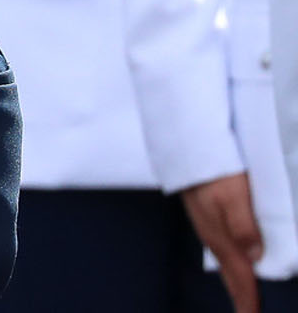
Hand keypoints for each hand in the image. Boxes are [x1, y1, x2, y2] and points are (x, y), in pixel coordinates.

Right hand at [185, 172, 265, 312]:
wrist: (184, 143)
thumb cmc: (211, 166)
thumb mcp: (234, 194)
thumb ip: (244, 226)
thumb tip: (256, 257)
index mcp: (221, 234)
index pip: (240, 276)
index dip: (249, 299)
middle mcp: (213, 234)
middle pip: (231, 275)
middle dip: (241, 297)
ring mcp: (208, 225)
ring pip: (225, 264)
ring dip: (236, 283)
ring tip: (243, 298)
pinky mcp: (206, 215)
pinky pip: (221, 250)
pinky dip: (230, 265)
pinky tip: (233, 263)